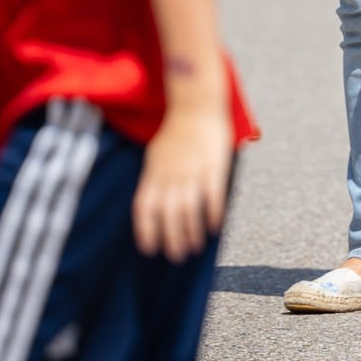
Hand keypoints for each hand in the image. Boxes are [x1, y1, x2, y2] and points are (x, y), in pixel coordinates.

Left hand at [134, 106, 232, 262]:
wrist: (196, 105)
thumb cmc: (176, 131)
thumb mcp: (155, 155)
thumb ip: (154, 180)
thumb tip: (151, 205)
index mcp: (154, 173)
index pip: (145, 208)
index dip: (146, 231)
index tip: (150, 249)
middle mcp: (171, 175)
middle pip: (168, 214)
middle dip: (172, 238)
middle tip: (177, 255)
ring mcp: (192, 171)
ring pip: (189, 209)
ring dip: (191, 231)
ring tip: (195, 247)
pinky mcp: (213, 166)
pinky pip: (212, 194)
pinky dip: (213, 212)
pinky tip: (215, 227)